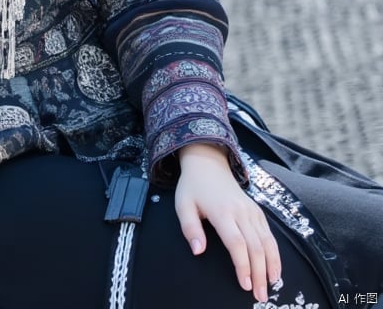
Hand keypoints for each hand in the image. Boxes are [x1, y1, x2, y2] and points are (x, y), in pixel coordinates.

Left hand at [175, 142, 280, 302]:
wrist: (208, 163)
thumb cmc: (193, 188)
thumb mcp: (183, 205)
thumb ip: (190, 229)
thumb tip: (198, 252)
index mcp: (222, 212)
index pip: (237, 243)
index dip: (243, 266)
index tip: (245, 285)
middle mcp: (241, 212)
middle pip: (256, 247)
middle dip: (260, 273)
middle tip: (260, 296)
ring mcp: (252, 210)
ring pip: (267, 242)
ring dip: (271, 266)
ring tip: (271, 287)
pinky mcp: (257, 211)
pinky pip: (269, 234)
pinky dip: (274, 253)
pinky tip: (274, 268)